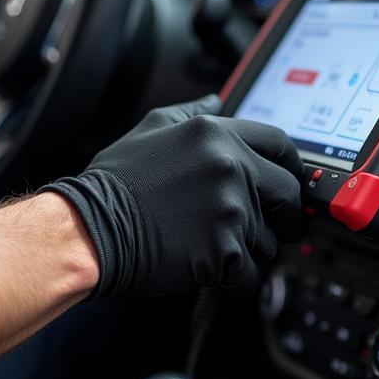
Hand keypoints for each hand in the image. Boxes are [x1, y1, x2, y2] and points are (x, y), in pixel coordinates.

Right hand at [40, 95, 303, 298]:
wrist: (89, 230)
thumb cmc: (114, 184)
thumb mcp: (151, 128)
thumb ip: (192, 112)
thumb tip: (217, 100)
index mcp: (216, 135)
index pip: (280, 145)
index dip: (289, 167)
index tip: (287, 182)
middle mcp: (230, 167)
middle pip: (289, 194)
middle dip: (284, 215)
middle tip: (272, 227)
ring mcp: (230, 210)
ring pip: (271, 239)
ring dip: (253, 249)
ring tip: (218, 247)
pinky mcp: (224, 251)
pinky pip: (252, 273)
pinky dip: (237, 278)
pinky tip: (211, 268)